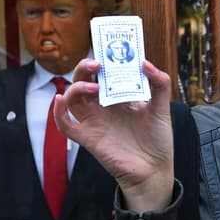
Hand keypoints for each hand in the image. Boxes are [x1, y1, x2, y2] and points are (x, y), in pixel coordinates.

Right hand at [55, 59, 174, 212]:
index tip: (106, 49)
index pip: (103, 73)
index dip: (101, 59)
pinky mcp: (88, 138)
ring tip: (92, 85)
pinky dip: (58, 113)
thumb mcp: (161, 108)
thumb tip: (145, 63)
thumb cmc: (157, 139)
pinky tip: (60, 101)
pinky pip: (66, 125)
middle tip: (97, 63)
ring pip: (72, 98)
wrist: (154, 169)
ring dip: (76, 87)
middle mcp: (103, 106)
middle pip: (83, 80)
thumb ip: (159, 84)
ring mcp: (94, 121)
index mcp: (118, 96)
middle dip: (85, 68)